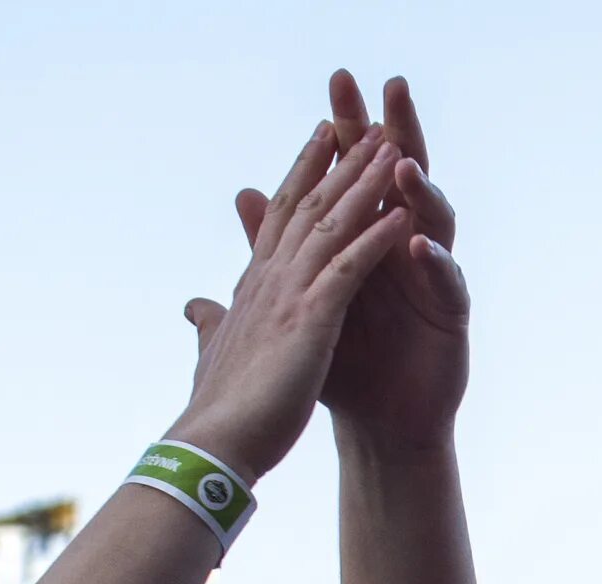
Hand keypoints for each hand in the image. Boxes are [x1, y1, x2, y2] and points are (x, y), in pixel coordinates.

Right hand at [175, 126, 417, 479]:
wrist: (213, 445)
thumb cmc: (219, 409)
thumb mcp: (217, 352)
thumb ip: (211, 324)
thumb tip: (197, 308)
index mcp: (255, 285)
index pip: (280, 218)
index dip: (301, 175)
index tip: (321, 141)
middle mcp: (270, 279)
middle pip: (307, 206)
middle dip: (337, 161)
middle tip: (362, 120)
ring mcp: (290, 296)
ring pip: (331, 225)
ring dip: (364, 185)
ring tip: (392, 145)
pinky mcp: (311, 320)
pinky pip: (349, 269)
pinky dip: (377, 241)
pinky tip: (403, 216)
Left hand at [232, 72, 469, 447]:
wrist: (377, 424)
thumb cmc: (343, 361)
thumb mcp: (302, 297)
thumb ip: (277, 245)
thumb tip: (245, 193)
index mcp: (370, 236)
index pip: (360, 170)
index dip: (351, 128)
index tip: (337, 84)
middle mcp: (407, 245)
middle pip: (405, 177)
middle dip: (398, 132)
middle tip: (390, 89)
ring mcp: (433, 277)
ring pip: (437, 220)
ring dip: (420, 191)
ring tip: (401, 166)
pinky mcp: (451, 316)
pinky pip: (449, 283)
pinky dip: (436, 263)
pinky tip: (419, 244)